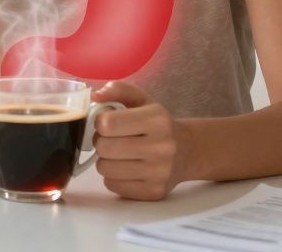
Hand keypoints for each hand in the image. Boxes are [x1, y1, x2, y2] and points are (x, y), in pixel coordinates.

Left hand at [91, 81, 192, 200]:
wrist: (188, 152)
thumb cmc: (158, 124)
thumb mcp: (142, 100)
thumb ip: (117, 90)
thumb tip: (94, 96)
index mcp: (157, 120)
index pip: (107, 123)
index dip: (100, 122)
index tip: (107, 122)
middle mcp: (161, 147)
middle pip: (103, 148)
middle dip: (101, 142)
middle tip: (111, 139)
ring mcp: (159, 173)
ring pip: (105, 169)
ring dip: (105, 160)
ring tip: (119, 154)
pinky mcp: (154, 192)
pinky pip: (112, 185)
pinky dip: (113, 177)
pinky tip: (126, 168)